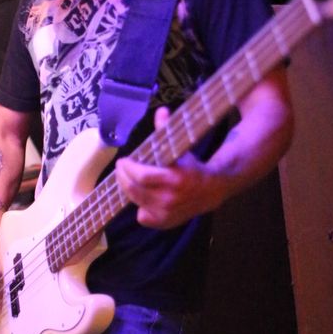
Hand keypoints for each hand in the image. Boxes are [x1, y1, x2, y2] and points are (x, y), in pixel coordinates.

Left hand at [115, 107, 224, 228]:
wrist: (211, 191)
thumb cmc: (192, 167)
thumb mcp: (181, 148)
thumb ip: (168, 130)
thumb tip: (162, 111)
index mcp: (174, 179)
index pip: (140, 176)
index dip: (127, 168)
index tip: (123, 160)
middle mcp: (170, 199)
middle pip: (134, 189)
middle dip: (123, 177)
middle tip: (121, 168)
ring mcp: (166, 213)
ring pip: (135, 201)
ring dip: (128, 188)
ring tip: (128, 178)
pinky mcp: (165, 222)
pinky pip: (142, 216)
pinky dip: (139, 207)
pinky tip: (143, 197)